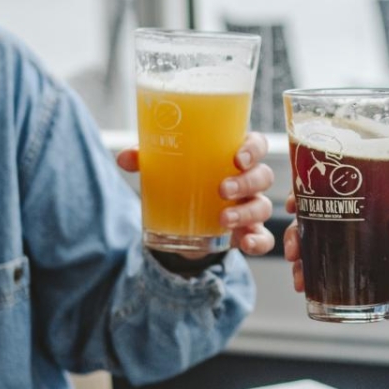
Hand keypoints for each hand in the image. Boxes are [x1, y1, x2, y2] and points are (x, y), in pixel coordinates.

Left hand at [116, 132, 276, 255]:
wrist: (183, 222)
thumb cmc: (182, 182)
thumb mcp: (164, 169)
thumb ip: (146, 159)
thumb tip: (124, 158)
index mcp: (234, 155)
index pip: (256, 144)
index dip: (253, 149)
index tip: (237, 158)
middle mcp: (248, 180)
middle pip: (262, 175)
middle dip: (245, 182)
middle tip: (222, 189)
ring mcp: (250, 206)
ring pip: (262, 206)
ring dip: (246, 212)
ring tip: (223, 219)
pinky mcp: (248, 231)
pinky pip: (264, 237)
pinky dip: (259, 241)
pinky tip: (246, 243)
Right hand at [284, 200, 388, 342]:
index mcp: (383, 208)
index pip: (342, 190)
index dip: (314, 191)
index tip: (295, 201)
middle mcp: (366, 227)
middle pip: (321, 221)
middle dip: (299, 231)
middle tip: (293, 248)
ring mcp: (361, 253)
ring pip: (321, 249)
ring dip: (301, 256)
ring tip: (297, 272)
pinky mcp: (361, 279)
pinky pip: (330, 276)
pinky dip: (313, 279)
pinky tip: (304, 288)